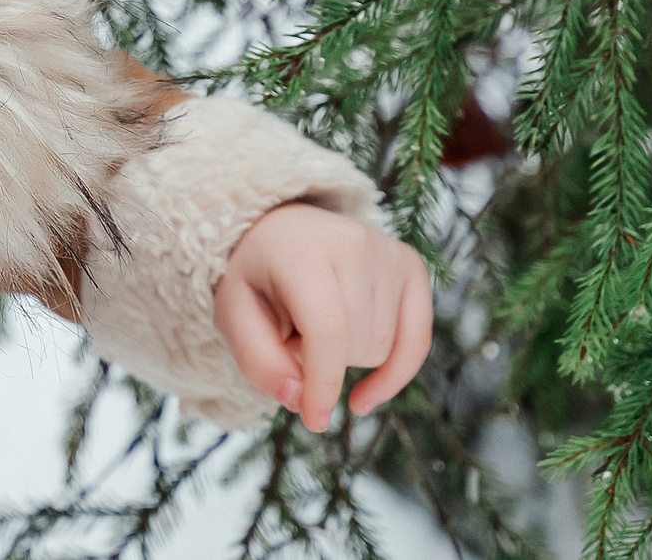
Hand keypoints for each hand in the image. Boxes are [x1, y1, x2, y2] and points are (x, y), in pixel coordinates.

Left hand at [214, 202, 430, 430]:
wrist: (282, 230)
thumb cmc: (257, 278)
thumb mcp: (233, 315)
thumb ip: (258, 360)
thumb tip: (297, 399)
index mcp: (300, 251)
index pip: (327, 329)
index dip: (324, 383)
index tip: (315, 421)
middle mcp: (353, 243)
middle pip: (355, 345)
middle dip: (323, 362)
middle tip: (294, 332)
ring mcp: (388, 252)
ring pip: (382, 348)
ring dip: (349, 357)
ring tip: (320, 322)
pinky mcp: (411, 265)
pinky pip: (418, 341)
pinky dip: (395, 373)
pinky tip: (364, 392)